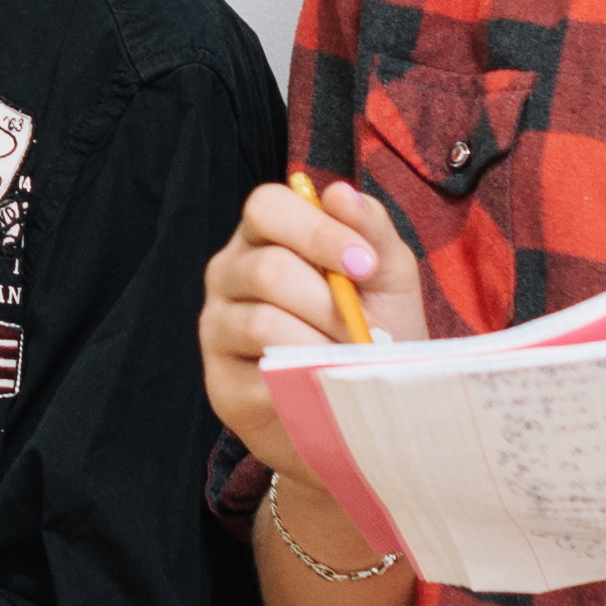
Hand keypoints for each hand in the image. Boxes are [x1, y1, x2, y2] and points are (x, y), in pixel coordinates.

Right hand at [199, 181, 402, 483]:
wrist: (369, 411)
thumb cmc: (376, 331)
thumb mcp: (387, 277)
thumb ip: (370, 229)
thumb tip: (339, 194)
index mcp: (266, 236)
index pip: (266, 207)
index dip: (316, 231)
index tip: (365, 265)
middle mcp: (230, 274)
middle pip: (266, 269)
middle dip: (328, 303)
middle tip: (365, 331)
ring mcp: (218, 328)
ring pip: (260, 323)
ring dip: (320, 345)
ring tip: (351, 361)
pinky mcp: (220, 383)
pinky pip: (259, 376)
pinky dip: (305, 381)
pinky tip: (326, 386)